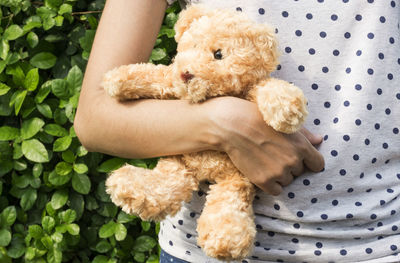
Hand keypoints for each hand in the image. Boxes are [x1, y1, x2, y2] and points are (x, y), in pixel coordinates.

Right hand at [203, 96, 324, 194]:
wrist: (234, 126)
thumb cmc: (259, 119)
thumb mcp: (285, 124)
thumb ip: (305, 135)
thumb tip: (320, 141)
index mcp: (302, 146)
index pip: (318, 164)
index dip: (309, 161)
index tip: (299, 159)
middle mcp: (293, 161)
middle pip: (300, 172)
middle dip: (290, 165)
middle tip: (274, 154)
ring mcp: (279, 172)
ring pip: (287, 181)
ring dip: (279, 175)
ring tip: (265, 160)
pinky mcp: (264, 181)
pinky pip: (276, 190)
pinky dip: (270, 184)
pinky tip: (262, 171)